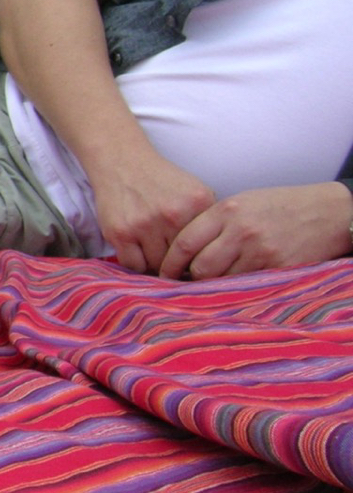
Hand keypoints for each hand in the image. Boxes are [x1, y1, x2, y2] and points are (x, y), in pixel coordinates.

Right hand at [90, 151, 215, 274]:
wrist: (121, 161)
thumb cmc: (159, 180)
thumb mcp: (194, 191)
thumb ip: (208, 218)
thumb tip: (213, 255)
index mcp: (198, 203)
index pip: (206, 248)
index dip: (199, 256)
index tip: (193, 258)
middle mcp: (173, 214)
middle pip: (183, 260)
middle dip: (178, 262)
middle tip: (171, 257)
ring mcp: (145, 224)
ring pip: (157, 265)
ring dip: (155, 263)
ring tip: (153, 252)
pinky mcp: (120, 232)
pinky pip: (132, 265)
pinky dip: (135, 263)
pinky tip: (136, 251)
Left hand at [159, 182, 352, 279]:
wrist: (329, 211)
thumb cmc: (280, 206)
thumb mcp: (243, 202)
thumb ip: (214, 223)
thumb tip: (184, 251)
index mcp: (227, 210)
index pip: (185, 242)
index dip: (169, 263)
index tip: (163, 273)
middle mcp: (241, 231)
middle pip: (200, 267)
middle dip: (189, 279)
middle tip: (184, 285)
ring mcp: (261, 251)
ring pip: (223, 280)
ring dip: (213, 287)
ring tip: (210, 286)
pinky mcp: (279, 268)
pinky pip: (247, 286)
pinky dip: (237, 289)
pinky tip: (235, 288)